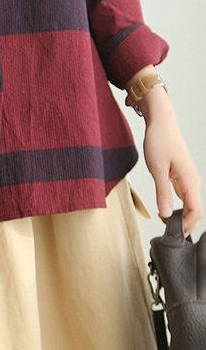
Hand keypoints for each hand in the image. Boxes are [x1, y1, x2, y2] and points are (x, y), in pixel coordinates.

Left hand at [139, 85, 202, 235]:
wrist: (161, 122)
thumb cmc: (159, 140)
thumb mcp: (157, 168)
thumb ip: (162, 192)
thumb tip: (165, 215)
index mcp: (190, 180)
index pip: (196, 212)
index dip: (186, 225)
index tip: (171, 232)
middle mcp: (193, 181)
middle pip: (194, 210)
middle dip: (183, 223)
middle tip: (166, 230)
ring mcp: (188, 178)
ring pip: (189, 203)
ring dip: (180, 214)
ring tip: (164, 221)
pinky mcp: (182, 175)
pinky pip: (184, 195)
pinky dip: (177, 205)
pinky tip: (165, 207)